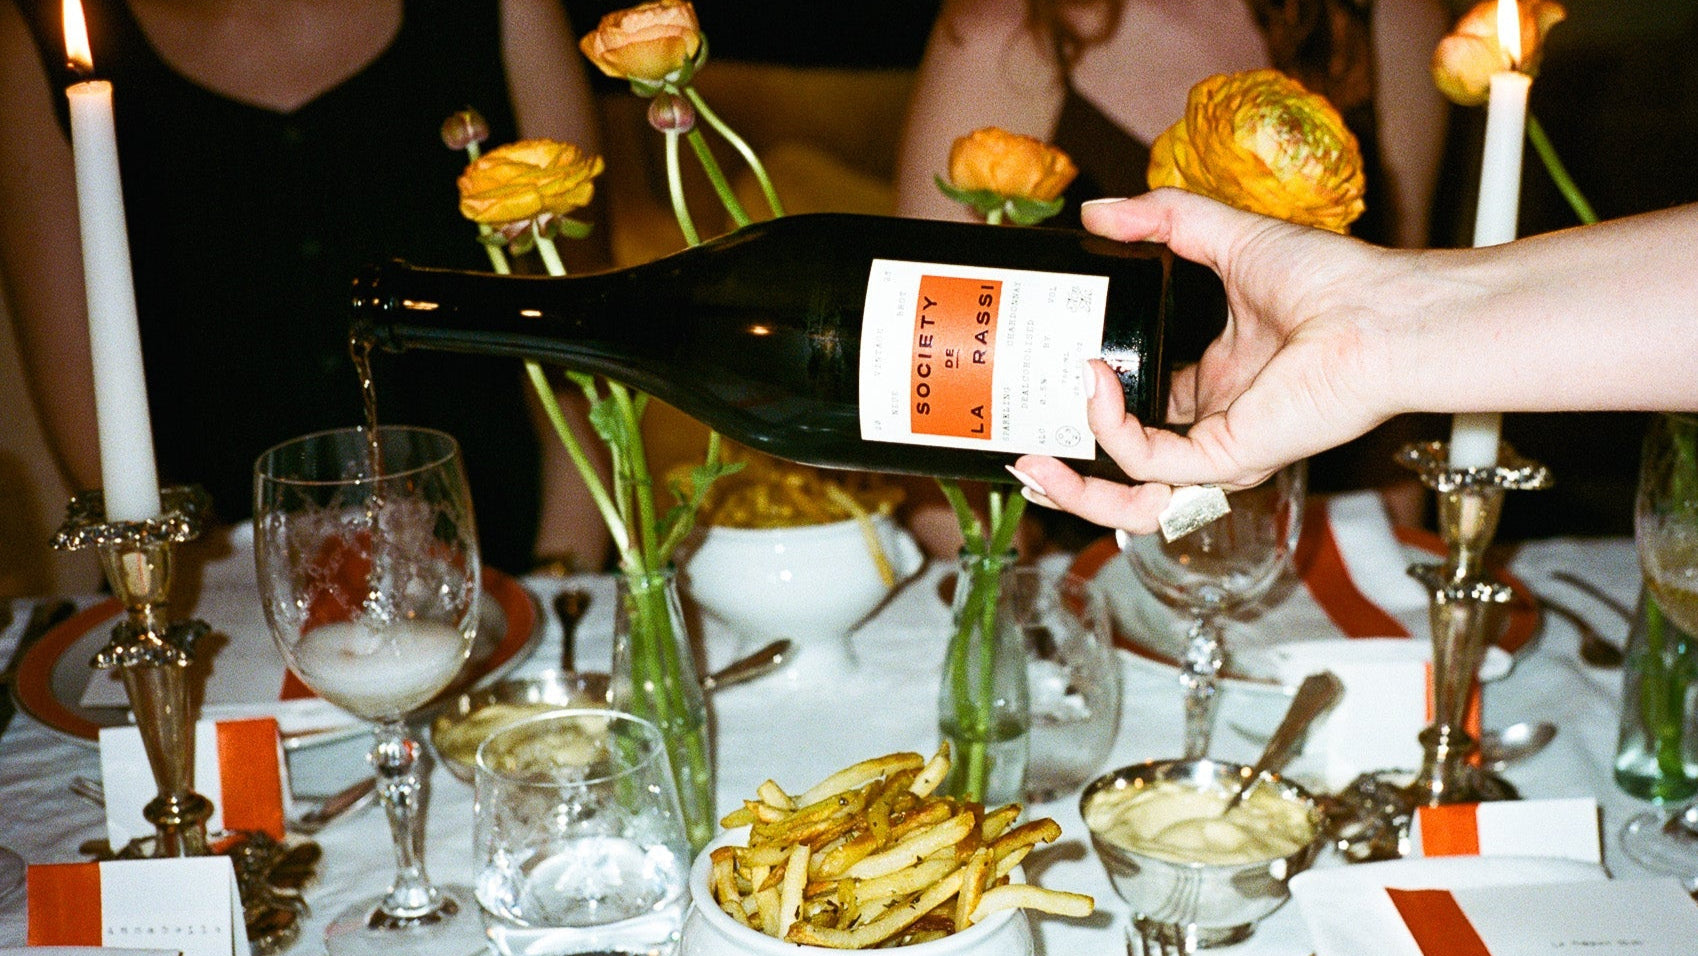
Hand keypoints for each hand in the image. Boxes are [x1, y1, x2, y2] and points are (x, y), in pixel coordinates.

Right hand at [1013, 189, 1403, 532]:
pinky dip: (1112, 430)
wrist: (1382, 312)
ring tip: (1031, 462)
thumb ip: (1160, 221)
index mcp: (1218, 386)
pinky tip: (1092, 386)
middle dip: (1068, 471)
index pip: (1140, 413)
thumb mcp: (1224, 237)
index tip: (1048, 373)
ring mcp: (1222, 452)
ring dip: (1075, 490)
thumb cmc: (1333, 282)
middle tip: (1020, 444)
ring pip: (1132, 501)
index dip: (1089, 404)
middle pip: (1126, 471)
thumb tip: (1095, 211)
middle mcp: (1217, 427)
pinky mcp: (1229, 460)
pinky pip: (1151, 463)